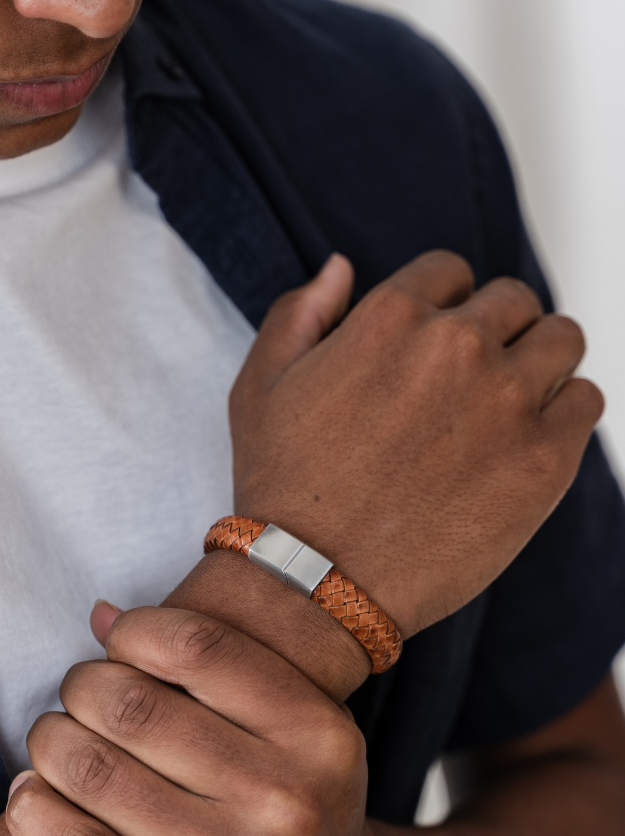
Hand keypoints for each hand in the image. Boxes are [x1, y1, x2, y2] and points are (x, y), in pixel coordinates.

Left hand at [6, 606, 368, 835]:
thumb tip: (100, 616)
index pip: (194, 644)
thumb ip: (212, 663)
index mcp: (315, 731)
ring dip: (53, 740)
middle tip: (83, 691)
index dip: (135, 630)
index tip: (121, 641)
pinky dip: (35, 804)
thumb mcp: (291, 721)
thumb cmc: (291, 788)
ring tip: (58, 737)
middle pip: (133, 704)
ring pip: (91, 768)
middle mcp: (280, 797)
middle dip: (84, 685)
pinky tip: (42, 790)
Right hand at [230, 250, 602, 637]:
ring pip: (562, 338)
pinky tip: (523, 438)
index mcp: (389, 318)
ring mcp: (506, 401)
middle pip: (513, 299)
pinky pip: (586, 400)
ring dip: (537, 358)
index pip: (451, 271)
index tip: (435, 337)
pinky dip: (563, 410)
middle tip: (468, 376)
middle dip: (493, 326)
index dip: (442, 301)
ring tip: (505, 400)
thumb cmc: (282, 483)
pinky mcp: (543, 460)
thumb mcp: (258, 383)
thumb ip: (300, 311)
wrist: (315, 578)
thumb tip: (341, 267)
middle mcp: (456, 346)